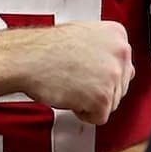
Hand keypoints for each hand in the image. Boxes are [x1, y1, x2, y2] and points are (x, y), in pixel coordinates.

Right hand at [11, 21, 133, 123]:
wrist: (27, 58)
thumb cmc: (46, 48)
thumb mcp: (83, 35)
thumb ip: (106, 49)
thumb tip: (123, 68)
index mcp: (117, 34)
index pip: (123, 65)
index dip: (100, 73)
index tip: (85, 70)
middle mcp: (121, 52)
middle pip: (120, 85)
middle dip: (97, 88)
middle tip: (75, 79)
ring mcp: (114, 74)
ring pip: (112, 103)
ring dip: (90, 100)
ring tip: (71, 84)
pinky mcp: (104, 97)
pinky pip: (100, 117)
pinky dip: (84, 114)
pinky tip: (70, 96)